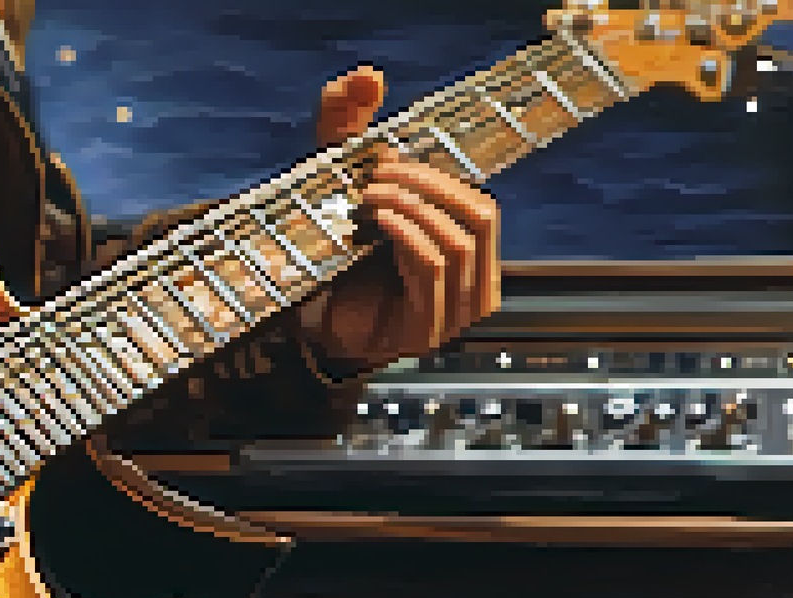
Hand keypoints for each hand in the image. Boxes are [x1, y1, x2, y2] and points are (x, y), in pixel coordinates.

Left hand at [298, 65, 501, 372]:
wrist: (310, 329)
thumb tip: (367, 73)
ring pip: (457, 241)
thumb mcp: (346, 188)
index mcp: (471, 256)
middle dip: (428, 186)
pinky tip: (376, 222)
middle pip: (480, 216)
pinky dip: (406, 235)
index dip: (439, 176)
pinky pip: (433, 267)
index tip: (386, 160)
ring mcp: (455, 313)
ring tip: (367, 196)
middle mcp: (474, 285)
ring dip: (410, 208)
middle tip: (377, 174)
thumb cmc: (339, 261)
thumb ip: (352, 132)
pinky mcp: (427, 328)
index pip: (482, 205)